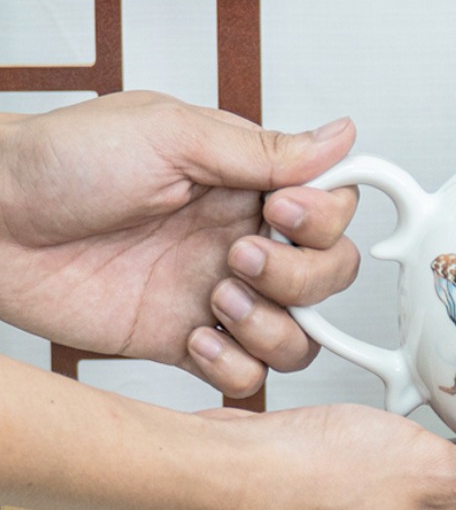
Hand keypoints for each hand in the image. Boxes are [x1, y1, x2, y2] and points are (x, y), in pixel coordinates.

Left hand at [0, 92, 358, 395]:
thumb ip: (263, 149)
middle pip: (329, 277)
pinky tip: (194, 337)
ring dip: (272, 325)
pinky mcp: (183, 342)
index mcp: (245, 185)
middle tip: (239, 255)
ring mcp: (216, 296)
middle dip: (300, 276)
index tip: (280, 209)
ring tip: (216, 298)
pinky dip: (235, 367)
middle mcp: (239, 241)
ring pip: (300, 335)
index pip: (332, 211)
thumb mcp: (171, 133)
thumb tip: (341, 138)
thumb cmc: (60, 163)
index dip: (324, 219)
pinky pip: (247, 376)